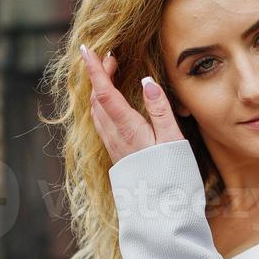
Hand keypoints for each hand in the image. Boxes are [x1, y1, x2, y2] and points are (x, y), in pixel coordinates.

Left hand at [82, 44, 184, 163]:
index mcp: (128, 128)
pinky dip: (101, 104)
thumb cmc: (172, 173)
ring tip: (109, 74)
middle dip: (98, 75)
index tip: (85, 50)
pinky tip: (110, 102)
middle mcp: (114, 136)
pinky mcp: (115, 153)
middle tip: (110, 57)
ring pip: (96, 111)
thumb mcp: (173, 139)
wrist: (161, 208)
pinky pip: (100, 122)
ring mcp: (113, 145)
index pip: (105, 93)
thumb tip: (147, 80)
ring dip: (98, 90)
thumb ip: (160, 109)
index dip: (94, 70)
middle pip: (97, 99)